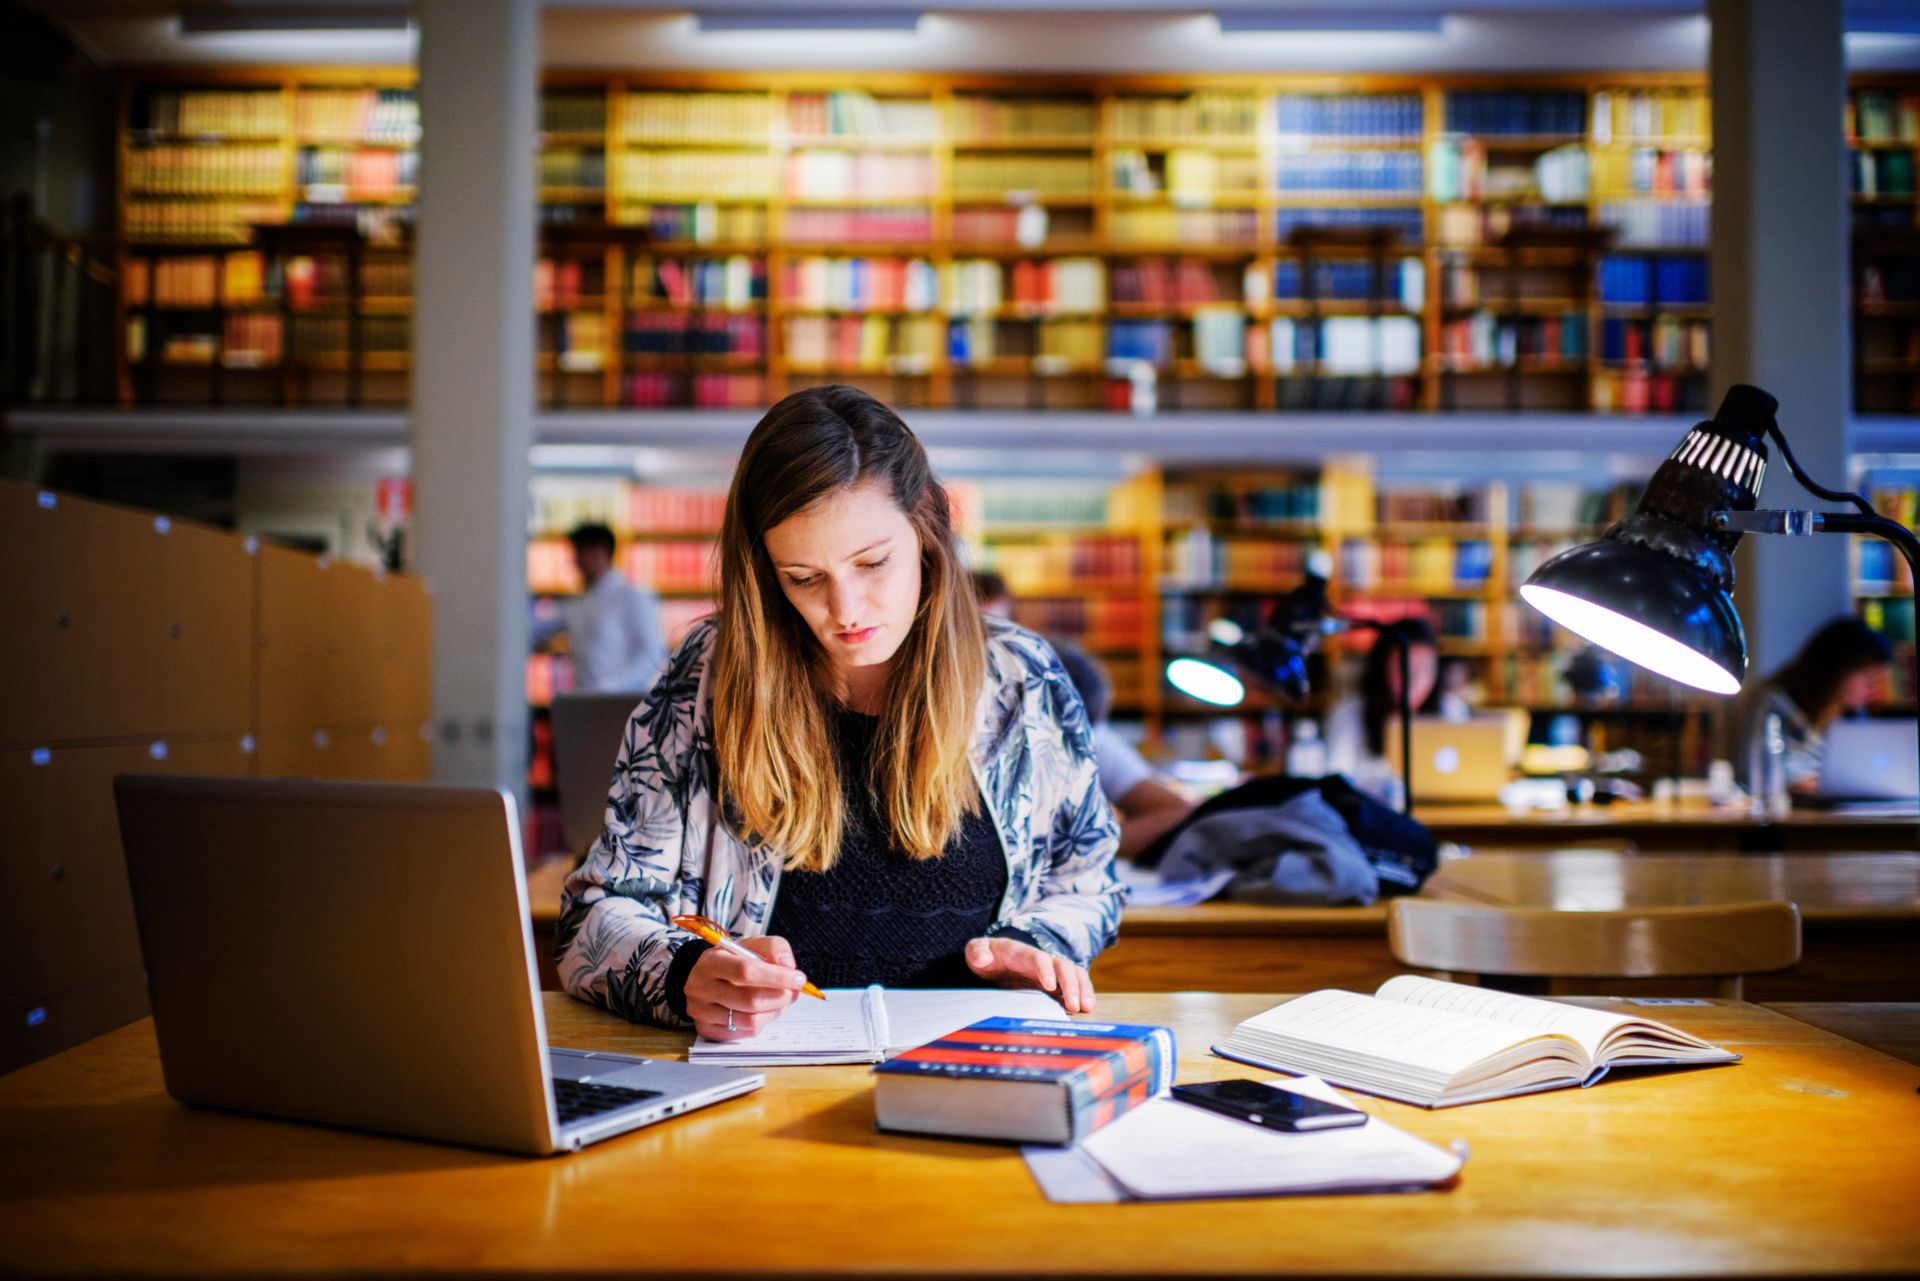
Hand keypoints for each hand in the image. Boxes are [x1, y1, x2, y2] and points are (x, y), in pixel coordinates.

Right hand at [685, 935, 806, 1040]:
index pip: (746, 971)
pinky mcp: (708, 1030)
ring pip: (750, 1020)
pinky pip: (745, 1032)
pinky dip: (762, 1022)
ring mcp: (702, 1012)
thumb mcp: (752, 945)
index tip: (798, 978)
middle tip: (793, 992)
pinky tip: (764, 1010)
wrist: (706, 977)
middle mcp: (701, 988)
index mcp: (711, 962)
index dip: (777, 977)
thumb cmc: (734, 960)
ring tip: (781, 1001)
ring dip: (775, 1011)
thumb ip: (774, 948)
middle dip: (780, 997)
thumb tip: (788, 966)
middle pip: (750, 1000)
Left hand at [963, 937, 1095, 1013]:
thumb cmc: (988, 956)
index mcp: (1021, 953)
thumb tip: (982, 959)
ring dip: (1083, 989)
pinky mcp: (1056, 983)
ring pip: (1074, 974)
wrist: (996, 960)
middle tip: (1075, 1005)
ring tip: (1088, 1008)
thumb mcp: (976, 951)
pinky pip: (1075, 985)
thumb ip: (977, 952)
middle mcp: (1042, 960)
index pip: (1037, 957)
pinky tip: (1087, 1009)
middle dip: (1071, 984)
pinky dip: (1083, 994)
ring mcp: (1051, 971)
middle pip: (1063, 966)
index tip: (1049, 985)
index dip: (1045, 969)